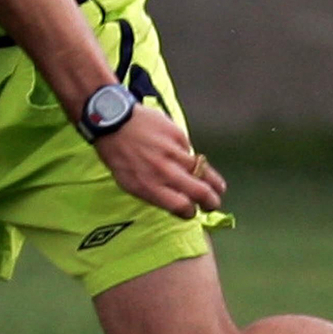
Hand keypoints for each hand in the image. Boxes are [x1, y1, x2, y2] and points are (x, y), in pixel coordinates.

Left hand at [95, 106, 225, 218]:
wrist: (113, 121)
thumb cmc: (118, 156)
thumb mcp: (128, 182)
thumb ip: (152, 193)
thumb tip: (174, 202)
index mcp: (150, 187)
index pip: (181, 206)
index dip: (190, 212)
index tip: (192, 211)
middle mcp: (164, 171)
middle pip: (199, 191)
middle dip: (211, 201)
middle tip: (214, 204)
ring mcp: (174, 152)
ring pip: (202, 170)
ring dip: (213, 181)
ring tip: (219, 187)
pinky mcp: (178, 135)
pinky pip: (189, 150)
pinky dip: (187, 155)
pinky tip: (181, 155)